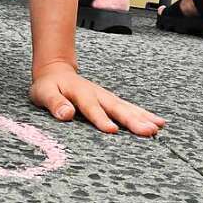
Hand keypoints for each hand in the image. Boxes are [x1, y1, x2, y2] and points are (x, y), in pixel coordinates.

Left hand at [29, 61, 166, 136]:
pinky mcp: (111, 101)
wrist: (56, 71)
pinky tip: (158, 122)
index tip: (112, 130)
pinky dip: (144, 114)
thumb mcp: (43, 93)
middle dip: (132, 120)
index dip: (100, 118)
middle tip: (148, 131)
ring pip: (126, 107)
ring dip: (142, 117)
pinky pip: (129, 108)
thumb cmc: (48, 86)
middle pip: (115, 107)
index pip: (90, 107)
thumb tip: (66, 114)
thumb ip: (54, 103)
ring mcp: (106, 97)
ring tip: (157, 128)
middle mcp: (97, 94)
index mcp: (79, 93)